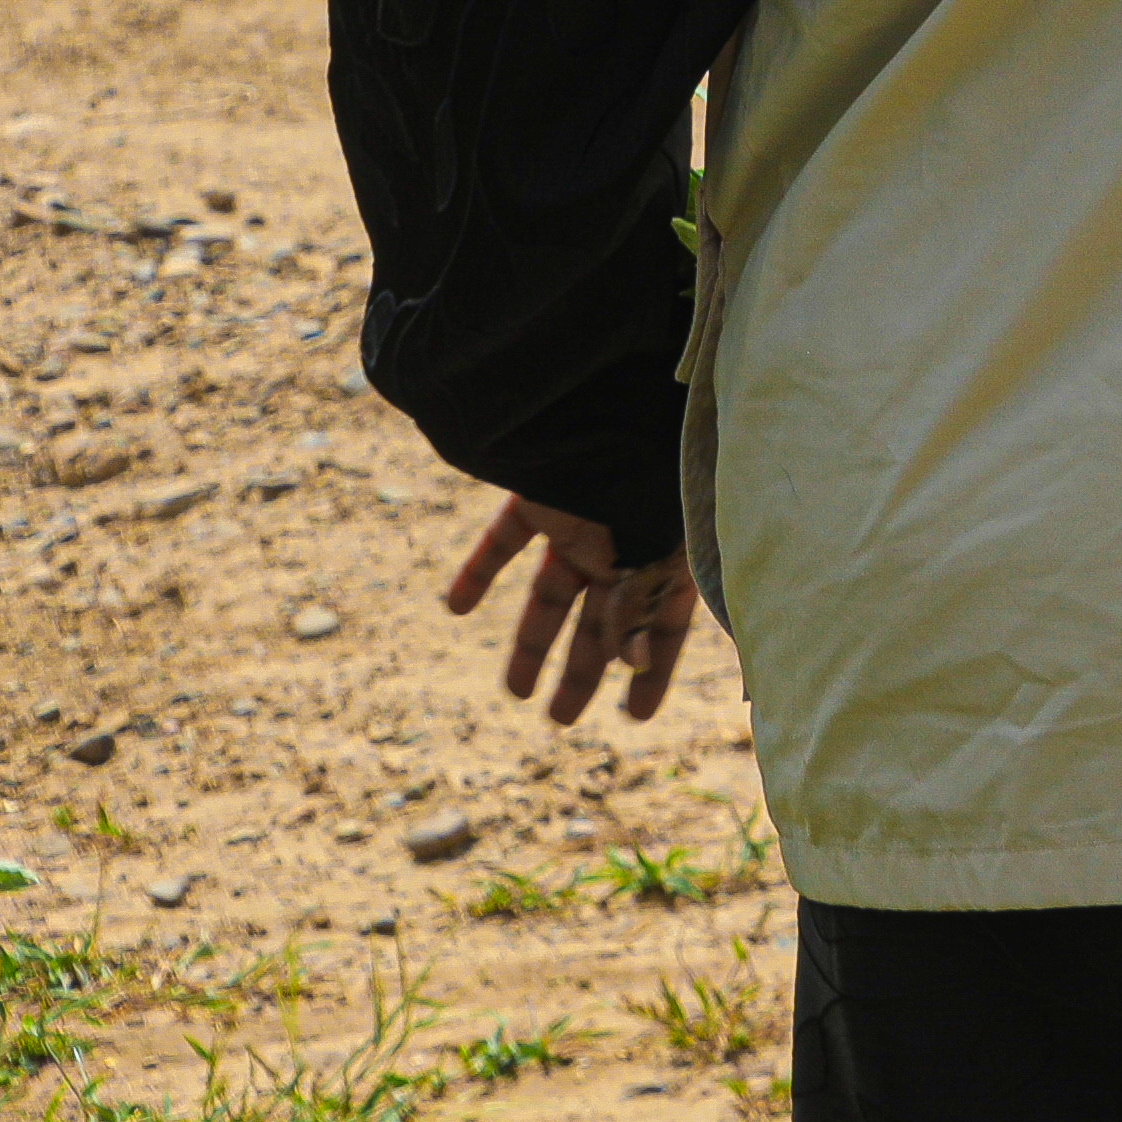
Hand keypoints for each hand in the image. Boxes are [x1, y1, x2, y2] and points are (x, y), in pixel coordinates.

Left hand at [443, 493, 697, 728]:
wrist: (613, 401)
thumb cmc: (654, 477)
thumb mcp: (653, 554)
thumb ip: (638, 606)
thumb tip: (630, 661)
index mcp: (669, 559)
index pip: (662, 628)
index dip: (651, 673)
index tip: (635, 717)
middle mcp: (628, 545)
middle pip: (602, 620)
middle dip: (583, 671)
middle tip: (561, 720)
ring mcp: (584, 521)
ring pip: (552, 592)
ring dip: (531, 641)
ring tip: (514, 692)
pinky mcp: (542, 497)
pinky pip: (505, 540)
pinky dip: (479, 571)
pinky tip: (453, 607)